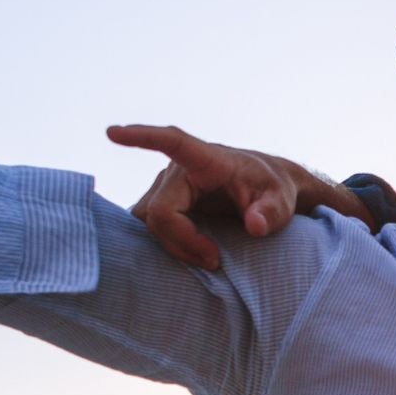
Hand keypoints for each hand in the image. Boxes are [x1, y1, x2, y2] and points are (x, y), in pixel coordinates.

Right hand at [112, 124, 353, 270]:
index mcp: (207, 159)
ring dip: (174, 245)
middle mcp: (178, 170)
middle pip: (159, 211)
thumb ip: (271, 213)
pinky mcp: (162, 202)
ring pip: (150, 222)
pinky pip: (150, 226)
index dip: (142, 138)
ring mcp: (166, 186)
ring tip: (208, 257)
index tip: (113, 133)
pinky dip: (167, 242)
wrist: (266, 191)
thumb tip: (255, 226)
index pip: (172, 142)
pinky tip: (189, 251)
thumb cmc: (272, 190)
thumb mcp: (281, 201)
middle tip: (215, 261)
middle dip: (182, 241)